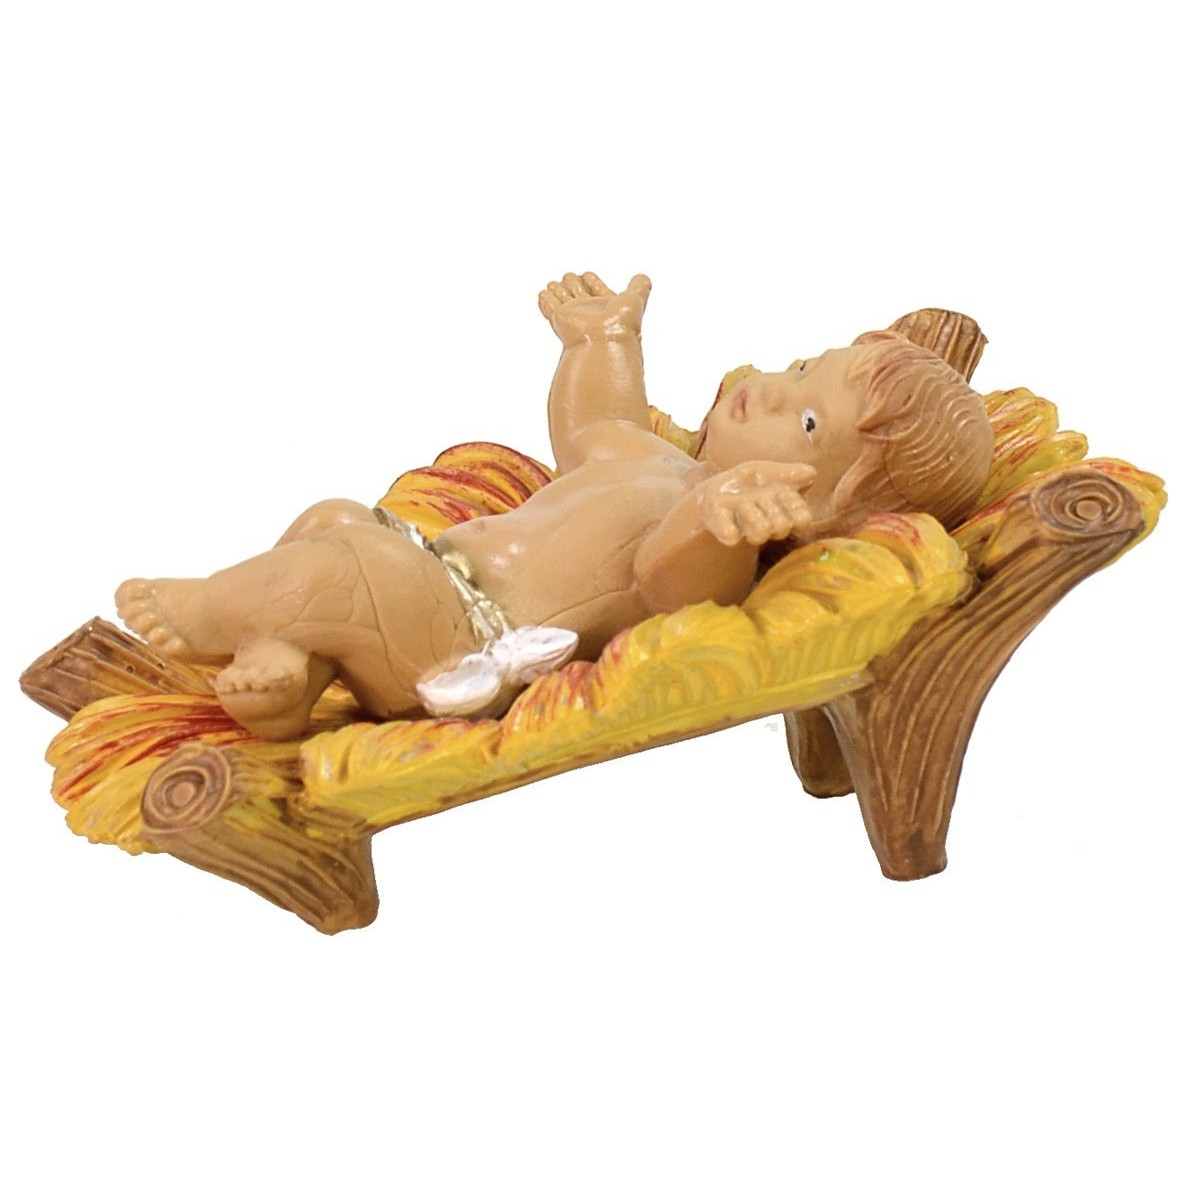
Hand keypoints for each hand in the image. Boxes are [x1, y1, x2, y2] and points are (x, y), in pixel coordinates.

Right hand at [538, 272, 651, 346]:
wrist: (604, 341)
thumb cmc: (622, 325)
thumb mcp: (635, 299)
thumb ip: (640, 287)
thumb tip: (644, 277)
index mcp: (607, 305)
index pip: (597, 289)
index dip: (592, 281)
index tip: (588, 275)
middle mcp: (589, 310)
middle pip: (578, 292)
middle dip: (574, 283)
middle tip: (571, 277)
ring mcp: (573, 314)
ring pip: (563, 297)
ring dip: (559, 289)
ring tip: (555, 284)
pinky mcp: (559, 317)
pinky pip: (549, 305)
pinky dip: (546, 299)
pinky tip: (544, 294)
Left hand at [701, 462, 816, 546]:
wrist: (722, 488)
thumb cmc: (755, 482)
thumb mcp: (772, 471)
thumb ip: (792, 473)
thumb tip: (811, 473)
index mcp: (786, 513)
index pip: (803, 519)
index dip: (796, 507)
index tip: (786, 492)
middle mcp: (770, 525)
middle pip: (782, 526)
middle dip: (772, 507)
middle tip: (760, 496)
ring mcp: (748, 530)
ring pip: (761, 531)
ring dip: (753, 513)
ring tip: (742, 503)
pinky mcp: (726, 532)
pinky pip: (731, 536)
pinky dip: (730, 528)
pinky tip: (725, 512)